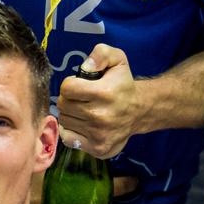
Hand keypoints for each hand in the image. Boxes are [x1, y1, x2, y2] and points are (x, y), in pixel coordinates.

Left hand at [55, 44, 142, 158]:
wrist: (139, 110)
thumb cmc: (123, 84)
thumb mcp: (117, 59)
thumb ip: (101, 54)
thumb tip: (85, 67)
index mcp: (104, 93)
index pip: (67, 88)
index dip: (71, 84)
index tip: (80, 85)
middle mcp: (100, 116)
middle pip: (63, 105)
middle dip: (69, 99)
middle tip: (81, 98)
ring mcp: (99, 135)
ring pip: (64, 121)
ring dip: (70, 114)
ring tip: (84, 110)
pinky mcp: (98, 149)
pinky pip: (68, 138)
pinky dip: (71, 130)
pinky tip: (82, 124)